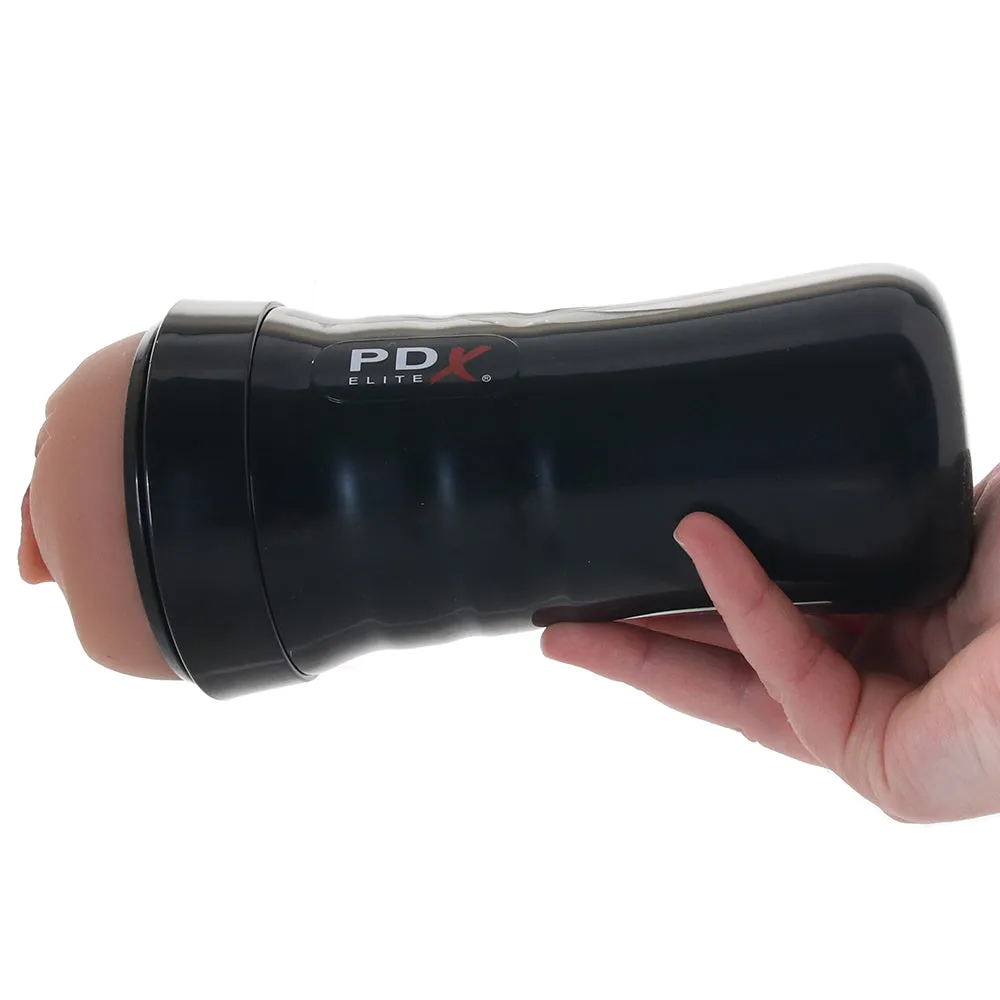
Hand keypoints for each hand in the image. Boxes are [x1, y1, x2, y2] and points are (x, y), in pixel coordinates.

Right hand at [542, 465, 999, 822]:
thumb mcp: (947, 504)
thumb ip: (874, 479)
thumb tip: (819, 414)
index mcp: (881, 624)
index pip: (764, 613)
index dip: (692, 592)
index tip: (636, 554)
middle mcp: (865, 677)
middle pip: (722, 662)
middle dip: (635, 637)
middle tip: (559, 616)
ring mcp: (863, 726)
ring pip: (727, 689)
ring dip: (641, 654)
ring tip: (562, 633)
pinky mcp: (870, 760)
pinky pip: (784, 666)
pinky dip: (738, 602)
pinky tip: (696, 546)